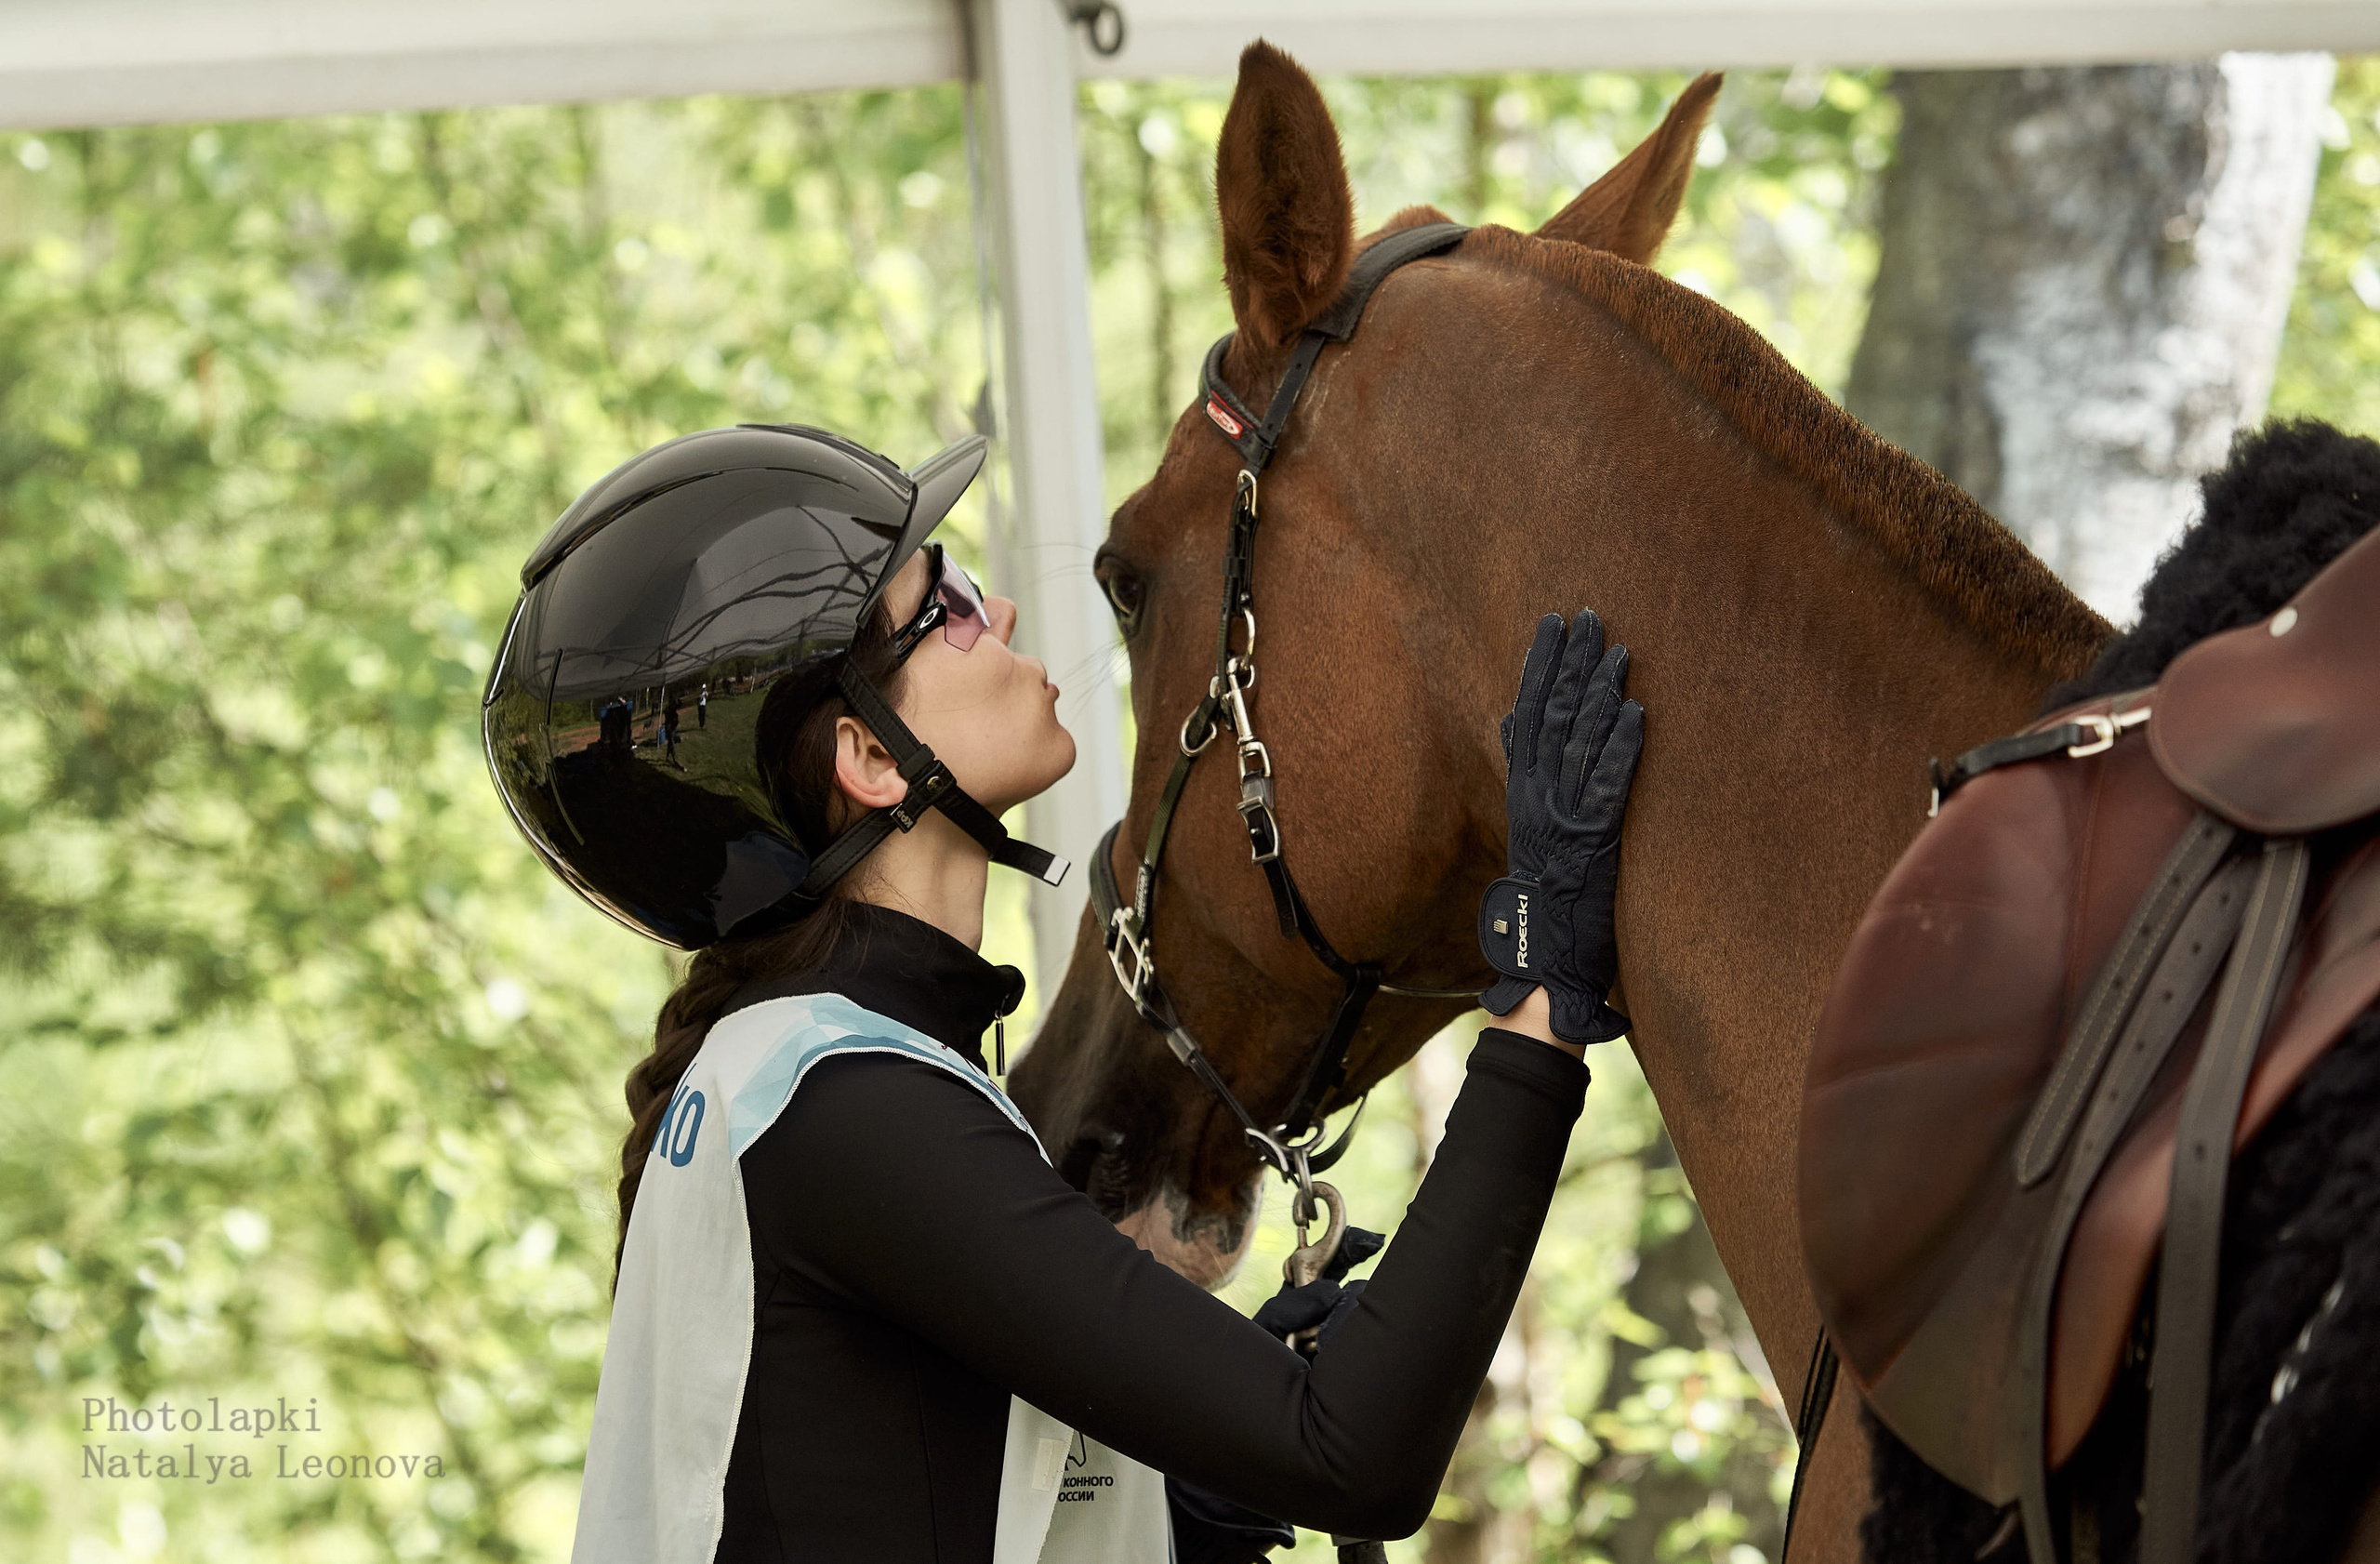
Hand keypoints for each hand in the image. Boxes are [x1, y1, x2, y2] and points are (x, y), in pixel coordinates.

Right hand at [1478, 610, 1643, 1045]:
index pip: (1526, 713)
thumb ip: (1522, 775)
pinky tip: (1638, 714)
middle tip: (1589, 617)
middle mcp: (1538, 800)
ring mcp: (1564, 820)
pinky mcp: (1593, 845)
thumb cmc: (1546, 900)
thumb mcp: (1527, 829)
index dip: (1541, 666)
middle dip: (1571, 663)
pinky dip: (1622, 749)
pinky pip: (1608, 788)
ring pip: (1579, 744)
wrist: (1543, 963)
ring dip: (1600, 694)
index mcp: (1523, 793)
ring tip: (1618, 651)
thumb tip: (1511, 721)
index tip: (1554, 623)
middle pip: (1552, 716)